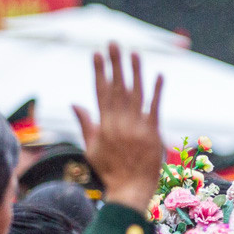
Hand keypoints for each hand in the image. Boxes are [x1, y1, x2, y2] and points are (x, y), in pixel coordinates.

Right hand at [73, 44, 165, 213]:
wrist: (130, 190)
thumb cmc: (109, 171)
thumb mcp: (91, 148)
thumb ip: (85, 123)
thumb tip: (74, 103)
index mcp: (104, 125)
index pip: (101, 92)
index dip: (99, 72)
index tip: (96, 54)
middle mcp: (120, 122)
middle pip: (118, 87)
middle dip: (115, 64)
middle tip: (113, 43)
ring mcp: (138, 127)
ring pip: (136, 93)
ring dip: (135, 72)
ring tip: (133, 52)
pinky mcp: (154, 133)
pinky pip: (155, 108)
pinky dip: (157, 91)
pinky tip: (159, 75)